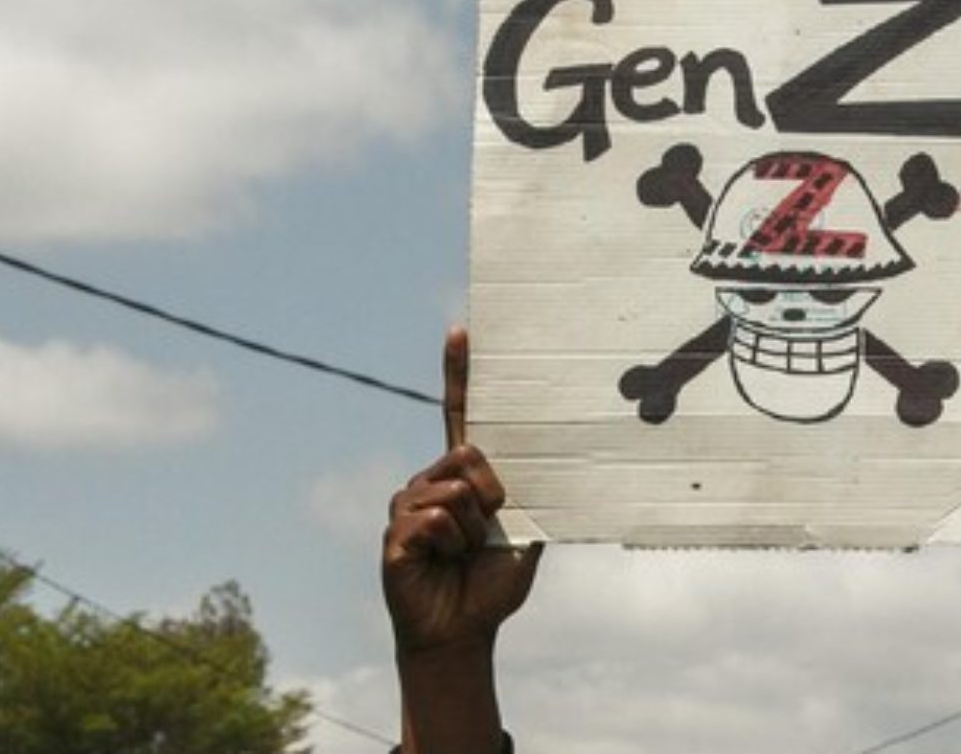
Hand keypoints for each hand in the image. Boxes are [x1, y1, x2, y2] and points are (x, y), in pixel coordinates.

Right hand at [382, 328, 542, 657]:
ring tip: (463, 554)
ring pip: (455, 491)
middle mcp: (431, 479)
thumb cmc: (491, 582)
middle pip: (468, 454)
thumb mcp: (525, 535)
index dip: (459, 373)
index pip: (459, 414)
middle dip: (491, 495)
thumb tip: (565, 466)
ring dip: (473, 530)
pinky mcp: (395, 530)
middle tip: (487, 530)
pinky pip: (435, 518)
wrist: (463, 629)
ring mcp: (408, 503)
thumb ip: (533, 498)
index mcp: (462, 474)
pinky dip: (451, 544)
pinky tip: (441, 562)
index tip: (461, 330)